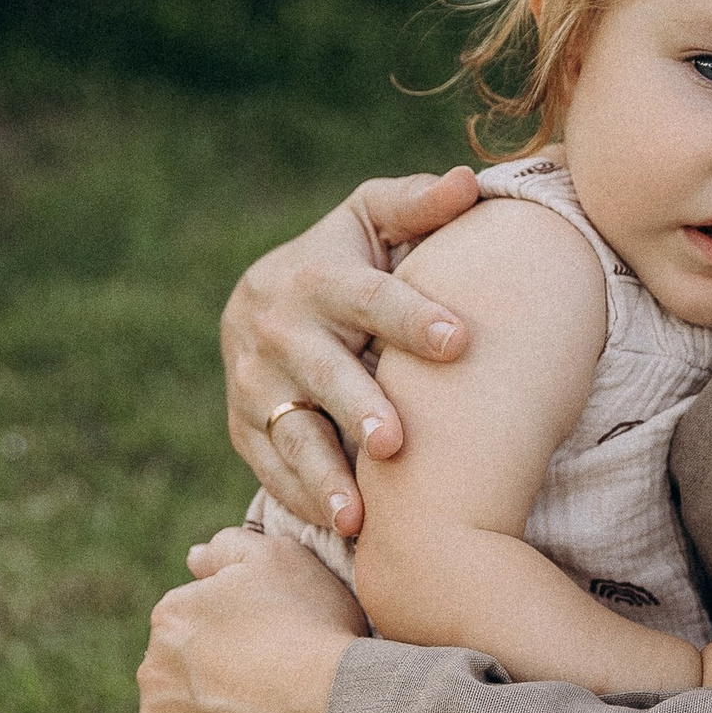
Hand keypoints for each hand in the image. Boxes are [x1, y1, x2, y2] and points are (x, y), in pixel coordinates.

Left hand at [137, 528, 366, 712]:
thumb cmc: (312, 631)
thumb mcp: (281, 559)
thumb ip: (230, 547)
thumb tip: (193, 557)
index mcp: (172, 615)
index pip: (194, 619)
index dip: (237, 631)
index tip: (273, 644)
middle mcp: (151, 669)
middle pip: (181, 668)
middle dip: (215, 674)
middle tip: (271, 684)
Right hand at [223, 168, 482, 537]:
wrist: (262, 300)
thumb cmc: (345, 259)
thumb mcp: (372, 220)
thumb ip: (418, 205)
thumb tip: (469, 183)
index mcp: (318, 276)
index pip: (372, 297)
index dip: (415, 318)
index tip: (461, 341)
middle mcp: (277, 329)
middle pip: (324, 374)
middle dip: (360, 407)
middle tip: (398, 443)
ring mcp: (254, 383)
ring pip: (290, 433)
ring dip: (323, 475)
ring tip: (358, 516)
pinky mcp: (242, 427)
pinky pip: (271, 469)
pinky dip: (303, 499)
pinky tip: (341, 529)